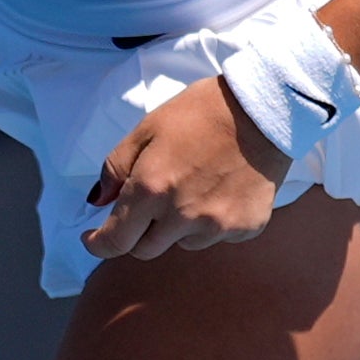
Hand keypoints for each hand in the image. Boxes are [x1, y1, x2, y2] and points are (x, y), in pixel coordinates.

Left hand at [83, 78, 286, 265]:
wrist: (265, 109)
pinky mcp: (246, 228)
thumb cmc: (201, 112)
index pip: (116, 241)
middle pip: (146, 250)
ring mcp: (217, 226)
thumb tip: (98, 201)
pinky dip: (211, 222)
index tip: (94, 238)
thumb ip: (116, 168)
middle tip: (149, 204)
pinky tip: (221, 190)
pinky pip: (217, 237)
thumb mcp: (147, 129)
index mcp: (152, 190)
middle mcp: (183, 217)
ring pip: (183, 244)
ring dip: (178, 227)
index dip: (99, 244)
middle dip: (138, 233)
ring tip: (194, 187)